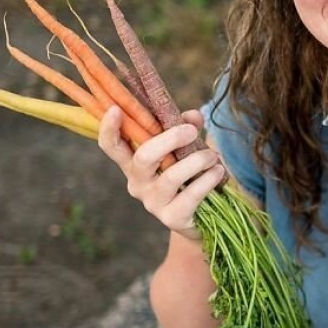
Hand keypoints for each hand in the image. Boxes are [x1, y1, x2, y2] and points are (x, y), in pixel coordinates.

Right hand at [98, 105, 224, 239]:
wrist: (200, 217)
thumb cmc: (188, 174)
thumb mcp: (185, 148)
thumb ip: (186, 127)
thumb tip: (193, 116)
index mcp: (133, 162)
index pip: (111, 146)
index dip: (108, 128)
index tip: (116, 109)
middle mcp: (137, 183)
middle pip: (143, 157)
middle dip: (170, 139)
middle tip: (191, 131)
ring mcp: (152, 202)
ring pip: (171, 177)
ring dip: (197, 161)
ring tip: (213, 156)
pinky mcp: (172, 218)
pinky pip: (191, 195)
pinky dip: (208, 179)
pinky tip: (219, 171)